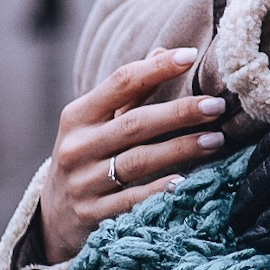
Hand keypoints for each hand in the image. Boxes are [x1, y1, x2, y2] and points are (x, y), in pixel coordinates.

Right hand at [38, 48, 229, 263]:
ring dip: (180, 149)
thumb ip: (130, 92)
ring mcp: (83, 183)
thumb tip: (165, 50)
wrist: (53, 218)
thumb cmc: (86, 157)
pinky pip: (132, 200)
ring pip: (138, 162)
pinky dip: (159, 190)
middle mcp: (77, 147)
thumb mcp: (96, 123)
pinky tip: (187, 181)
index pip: (120, 83)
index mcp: (77, 117)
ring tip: (216, 140)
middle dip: (179, 113)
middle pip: (134, 124)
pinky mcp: (92, 215)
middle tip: (216, 106)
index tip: (190, 55)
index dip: (156, 68)